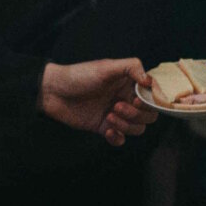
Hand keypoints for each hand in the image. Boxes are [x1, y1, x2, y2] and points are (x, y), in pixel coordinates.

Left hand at [39, 59, 159, 146]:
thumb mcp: (106, 67)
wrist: (54, 92)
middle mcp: (124, 99)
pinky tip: (107, 130)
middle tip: (116, 106)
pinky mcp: (103, 127)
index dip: (148, 102)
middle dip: (136, 114)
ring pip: (136, 128)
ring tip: (109, 116)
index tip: (136, 99)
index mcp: (128, 84)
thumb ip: (131, 67)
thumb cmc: (79, 76)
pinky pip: (120, 139)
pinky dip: (117, 138)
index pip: (151, 97)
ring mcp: (115, 114)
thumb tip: (149, 80)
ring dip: (126, 125)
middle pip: (147, 115)